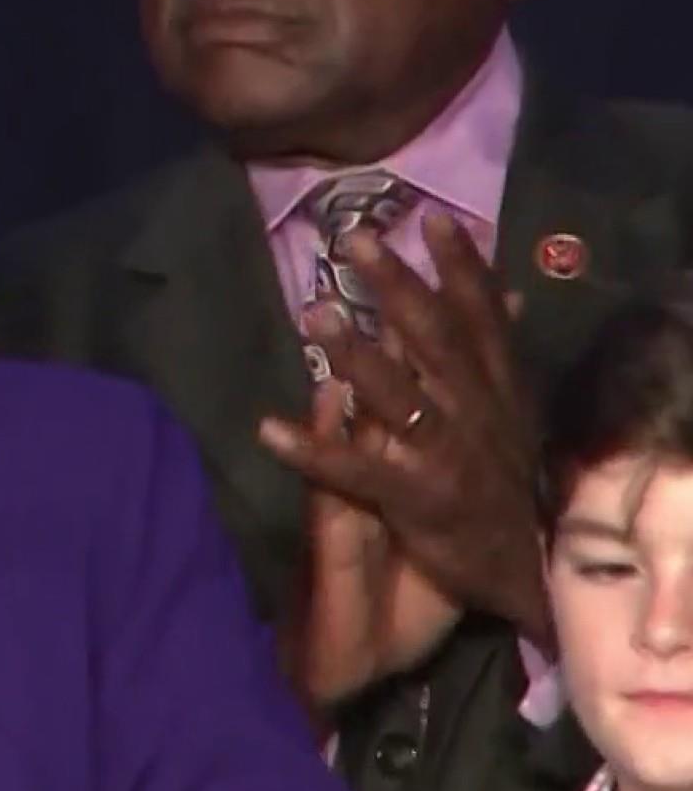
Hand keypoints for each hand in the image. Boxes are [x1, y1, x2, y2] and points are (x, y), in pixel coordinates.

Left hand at [262, 212, 548, 644]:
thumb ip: (497, 351)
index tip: (431, 218)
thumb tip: (506, 290)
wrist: (524, 572)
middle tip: (353, 238)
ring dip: (354, 354)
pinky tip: (266, 428)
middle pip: (435, 340)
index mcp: (496, 388)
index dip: (460, 267)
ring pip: (397, 397)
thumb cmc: (505, 480)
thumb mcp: (512, 411)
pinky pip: (355, 471)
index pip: (479, 318)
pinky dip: (312, 450)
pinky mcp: (415, 500)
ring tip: (313, 311)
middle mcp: (474, 413)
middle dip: (396, 288)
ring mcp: (444, 456)